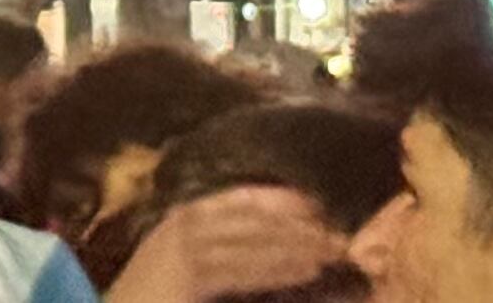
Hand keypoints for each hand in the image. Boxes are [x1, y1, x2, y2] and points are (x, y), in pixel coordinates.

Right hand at [106, 188, 346, 302]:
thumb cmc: (153, 301)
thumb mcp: (190, 275)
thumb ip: (221, 261)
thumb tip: (274, 255)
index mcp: (181, 221)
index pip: (239, 199)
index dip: (280, 200)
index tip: (317, 206)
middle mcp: (182, 224)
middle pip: (251, 216)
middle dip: (298, 225)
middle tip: (339, 237)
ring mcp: (181, 245)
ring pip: (251, 238)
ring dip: (296, 246)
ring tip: (332, 254)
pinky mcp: (188, 270)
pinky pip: (242, 266)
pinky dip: (276, 267)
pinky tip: (305, 271)